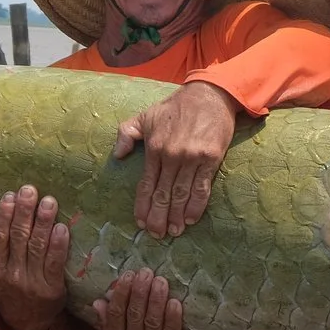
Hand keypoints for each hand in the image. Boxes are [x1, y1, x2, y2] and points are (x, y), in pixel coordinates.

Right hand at [0, 186, 69, 329]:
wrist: (28, 324)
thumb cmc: (4, 295)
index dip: (5, 216)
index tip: (10, 196)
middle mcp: (12, 274)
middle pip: (19, 238)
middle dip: (25, 212)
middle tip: (30, 190)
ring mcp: (33, 281)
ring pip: (38, 247)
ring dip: (43, 222)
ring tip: (48, 202)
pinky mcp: (53, 288)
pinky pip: (55, 263)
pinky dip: (59, 245)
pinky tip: (62, 228)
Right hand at [95, 268, 188, 329]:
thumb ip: (106, 321)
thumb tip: (98, 301)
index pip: (116, 313)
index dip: (122, 293)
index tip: (128, 275)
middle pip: (135, 314)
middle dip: (140, 291)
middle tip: (146, 273)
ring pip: (153, 321)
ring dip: (156, 299)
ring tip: (160, 281)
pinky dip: (172, 316)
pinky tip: (174, 302)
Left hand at [114, 81, 240, 237]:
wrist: (209, 95)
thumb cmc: (176, 107)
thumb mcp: (146, 115)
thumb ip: (127, 133)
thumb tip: (118, 154)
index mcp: (154, 148)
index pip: (146, 184)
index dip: (143, 205)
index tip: (140, 222)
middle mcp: (172, 156)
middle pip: (163, 194)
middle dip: (158, 217)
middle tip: (156, 235)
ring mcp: (192, 159)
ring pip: (181, 194)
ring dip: (176, 216)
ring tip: (173, 232)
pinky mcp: (211, 159)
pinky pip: (202, 188)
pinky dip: (196, 205)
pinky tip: (191, 219)